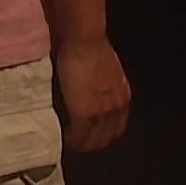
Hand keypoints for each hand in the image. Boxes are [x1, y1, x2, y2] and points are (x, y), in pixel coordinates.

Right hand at [55, 37, 130, 151]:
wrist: (85, 40)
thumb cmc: (91, 47)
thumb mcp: (105, 72)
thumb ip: (101, 88)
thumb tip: (91, 93)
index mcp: (122, 96)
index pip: (117, 126)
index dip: (103, 133)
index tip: (90, 134)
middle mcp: (117, 108)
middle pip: (107, 138)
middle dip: (92, 143)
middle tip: (77, 142)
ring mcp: (102, 113)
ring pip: (93, 142)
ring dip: (81, 144)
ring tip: (68, 141)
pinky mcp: (85, 114)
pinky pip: (78, 137)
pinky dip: (70, 140)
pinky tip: (62, 137)